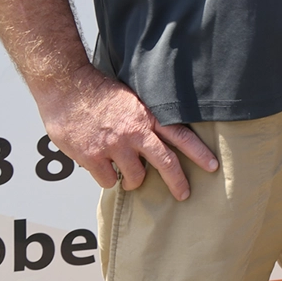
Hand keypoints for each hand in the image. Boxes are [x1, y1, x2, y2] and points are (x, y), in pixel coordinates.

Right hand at [34, 67, 217, 199]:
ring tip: (127, 175)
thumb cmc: (98, 91)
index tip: (213, 166)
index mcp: (147, 116)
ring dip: (132, 180)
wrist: (67, 86)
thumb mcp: (131, 100)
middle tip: (185, 194)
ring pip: (134, 177)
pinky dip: (106, 178)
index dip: (199, 153)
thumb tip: (155, 138)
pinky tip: (102, 167)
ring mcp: (114, 146)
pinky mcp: (93, 157)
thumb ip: (144, 120)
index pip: (181, 136)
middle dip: (178, 181)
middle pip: (165, 162)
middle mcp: (135, 132)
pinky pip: (108, 180)